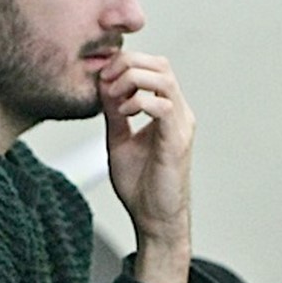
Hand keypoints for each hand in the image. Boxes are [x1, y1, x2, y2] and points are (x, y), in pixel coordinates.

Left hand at [100, 51, 193, 282]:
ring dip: (132, 79)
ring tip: (113, 96)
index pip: (153, 67)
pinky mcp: (176, 141)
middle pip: (161, 64)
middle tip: (105, 79)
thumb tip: (103, 86)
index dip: (126, 63)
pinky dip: (139, 102)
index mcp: (167, 110)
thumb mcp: (119, 139)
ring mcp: (180, 126)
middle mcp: (179, 113)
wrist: (153, 218)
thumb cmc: (140, 184)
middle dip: (128, 63)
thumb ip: (114, 113)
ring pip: (164, 78)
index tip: (101, 76)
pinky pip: (163, 107)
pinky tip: (123, 113)